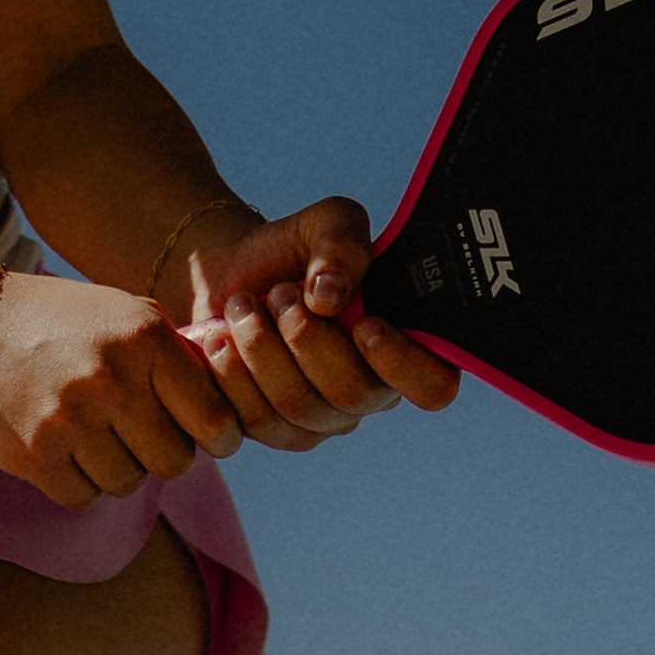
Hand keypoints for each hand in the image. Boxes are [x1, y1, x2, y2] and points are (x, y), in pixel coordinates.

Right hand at [0, 270, 242, 505]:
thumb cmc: (59, 321)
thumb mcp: (125, 314)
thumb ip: (177, 356)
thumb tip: (230, 410)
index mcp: (145, 338)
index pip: (214, 418)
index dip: (218, 437)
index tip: (209, 439)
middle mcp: (112, 379)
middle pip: (174, 462)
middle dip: (162, 454)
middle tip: (139, 434)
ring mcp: (70, 420)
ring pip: (128, 483)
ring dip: (117, 468)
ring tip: (92, 433)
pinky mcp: (34, 455)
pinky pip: (83, 497)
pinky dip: (78, 483)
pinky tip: (61, 448)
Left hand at [175, 198, 460, 449]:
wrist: (229, 273)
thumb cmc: (292, 250)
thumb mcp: (325, 223)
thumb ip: (342, 242)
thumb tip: (330, 295)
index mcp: (403, 346)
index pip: (433, 385)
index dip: (403, 365)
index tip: (365, 325)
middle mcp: (370, 391)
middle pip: (353, 395)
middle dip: (308, 340)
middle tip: (280, 294)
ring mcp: (323, 418)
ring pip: (299, 408)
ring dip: (263, 350)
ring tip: (243, 305)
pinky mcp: (275, 430)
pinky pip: (258, 421)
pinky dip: (233, 374)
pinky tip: (221, 337)